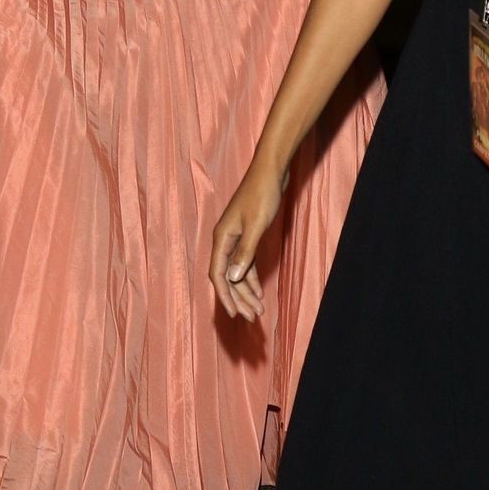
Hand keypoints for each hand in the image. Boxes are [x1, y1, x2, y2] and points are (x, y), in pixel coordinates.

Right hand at [209, 159, 286, 322]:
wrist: (271, 171)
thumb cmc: (262, 194)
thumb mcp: (256, 225)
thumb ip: (245, 252)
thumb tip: (232, 279)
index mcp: (222, 238)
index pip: (218, 274)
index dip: (225, 296)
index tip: (235, 314)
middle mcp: (225, 240)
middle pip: (228, 277)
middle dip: (239, 298)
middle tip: (252, 318)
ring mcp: (236, 238)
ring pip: (237, 272)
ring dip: (246, 291)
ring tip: (258, 310)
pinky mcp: (247, 235)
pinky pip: (245, 263)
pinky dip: (251, 278)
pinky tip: (259, 291)